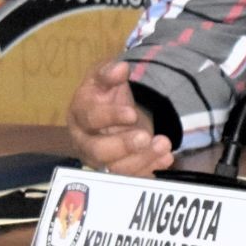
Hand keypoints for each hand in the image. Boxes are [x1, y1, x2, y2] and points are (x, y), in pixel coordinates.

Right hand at [67, 61, 171, 175]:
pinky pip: (131, 177)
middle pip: (98, 151)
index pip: (90, 119)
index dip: (110, 117)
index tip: (131, 113)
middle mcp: (85, 142)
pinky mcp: (117, 170)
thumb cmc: (104, 95)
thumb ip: (109, 73)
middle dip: (124, 146)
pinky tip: (166, 159)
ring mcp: (100, 160)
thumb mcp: (104, 79)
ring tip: (164, 145)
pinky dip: (149, 169)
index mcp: (80, 116)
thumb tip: (120, 68)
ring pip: (115, 169)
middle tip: (146, 136)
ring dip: (142, 159)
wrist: (112, 112)